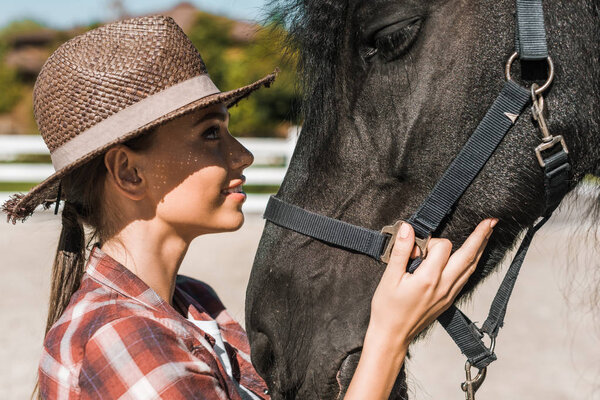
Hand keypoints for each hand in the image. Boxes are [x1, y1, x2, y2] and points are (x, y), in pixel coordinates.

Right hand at [345, 219, 495, 399]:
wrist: (392, 336)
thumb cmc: (387, 308)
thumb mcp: (389, 278)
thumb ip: (401, 251)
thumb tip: (408, 228)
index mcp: (429, 279)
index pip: (442, 248)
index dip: (430, 241)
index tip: (416, 247)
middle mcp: (444, 286)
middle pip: (468, 256)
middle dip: (481, 237)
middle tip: (492, 221)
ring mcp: (449, 294)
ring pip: (471, 267)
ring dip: (480, 249)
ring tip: (488, 233)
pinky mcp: (449, 300)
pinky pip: (465, 278)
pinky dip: (471, 264)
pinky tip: (472, 257)